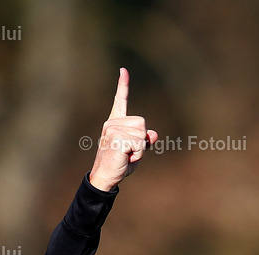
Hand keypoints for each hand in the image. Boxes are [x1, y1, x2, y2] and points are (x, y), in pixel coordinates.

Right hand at [89, 67, 158, 191]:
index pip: (120, 101)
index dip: (123, 85)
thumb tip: (153, 134)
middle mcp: (112, 123)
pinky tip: (126, 159)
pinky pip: (140, 143)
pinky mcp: (117, 138)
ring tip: (126, 156)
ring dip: (140, 149)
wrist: (104, 178)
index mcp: (115, 123)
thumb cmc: (119, 165)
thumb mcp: (135, 151)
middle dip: (141, 141)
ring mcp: (113, 129)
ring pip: (142, 134)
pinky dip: (138, 154)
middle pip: (142, 123)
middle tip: (128, 153)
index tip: (123, 70)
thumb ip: (145, 141)